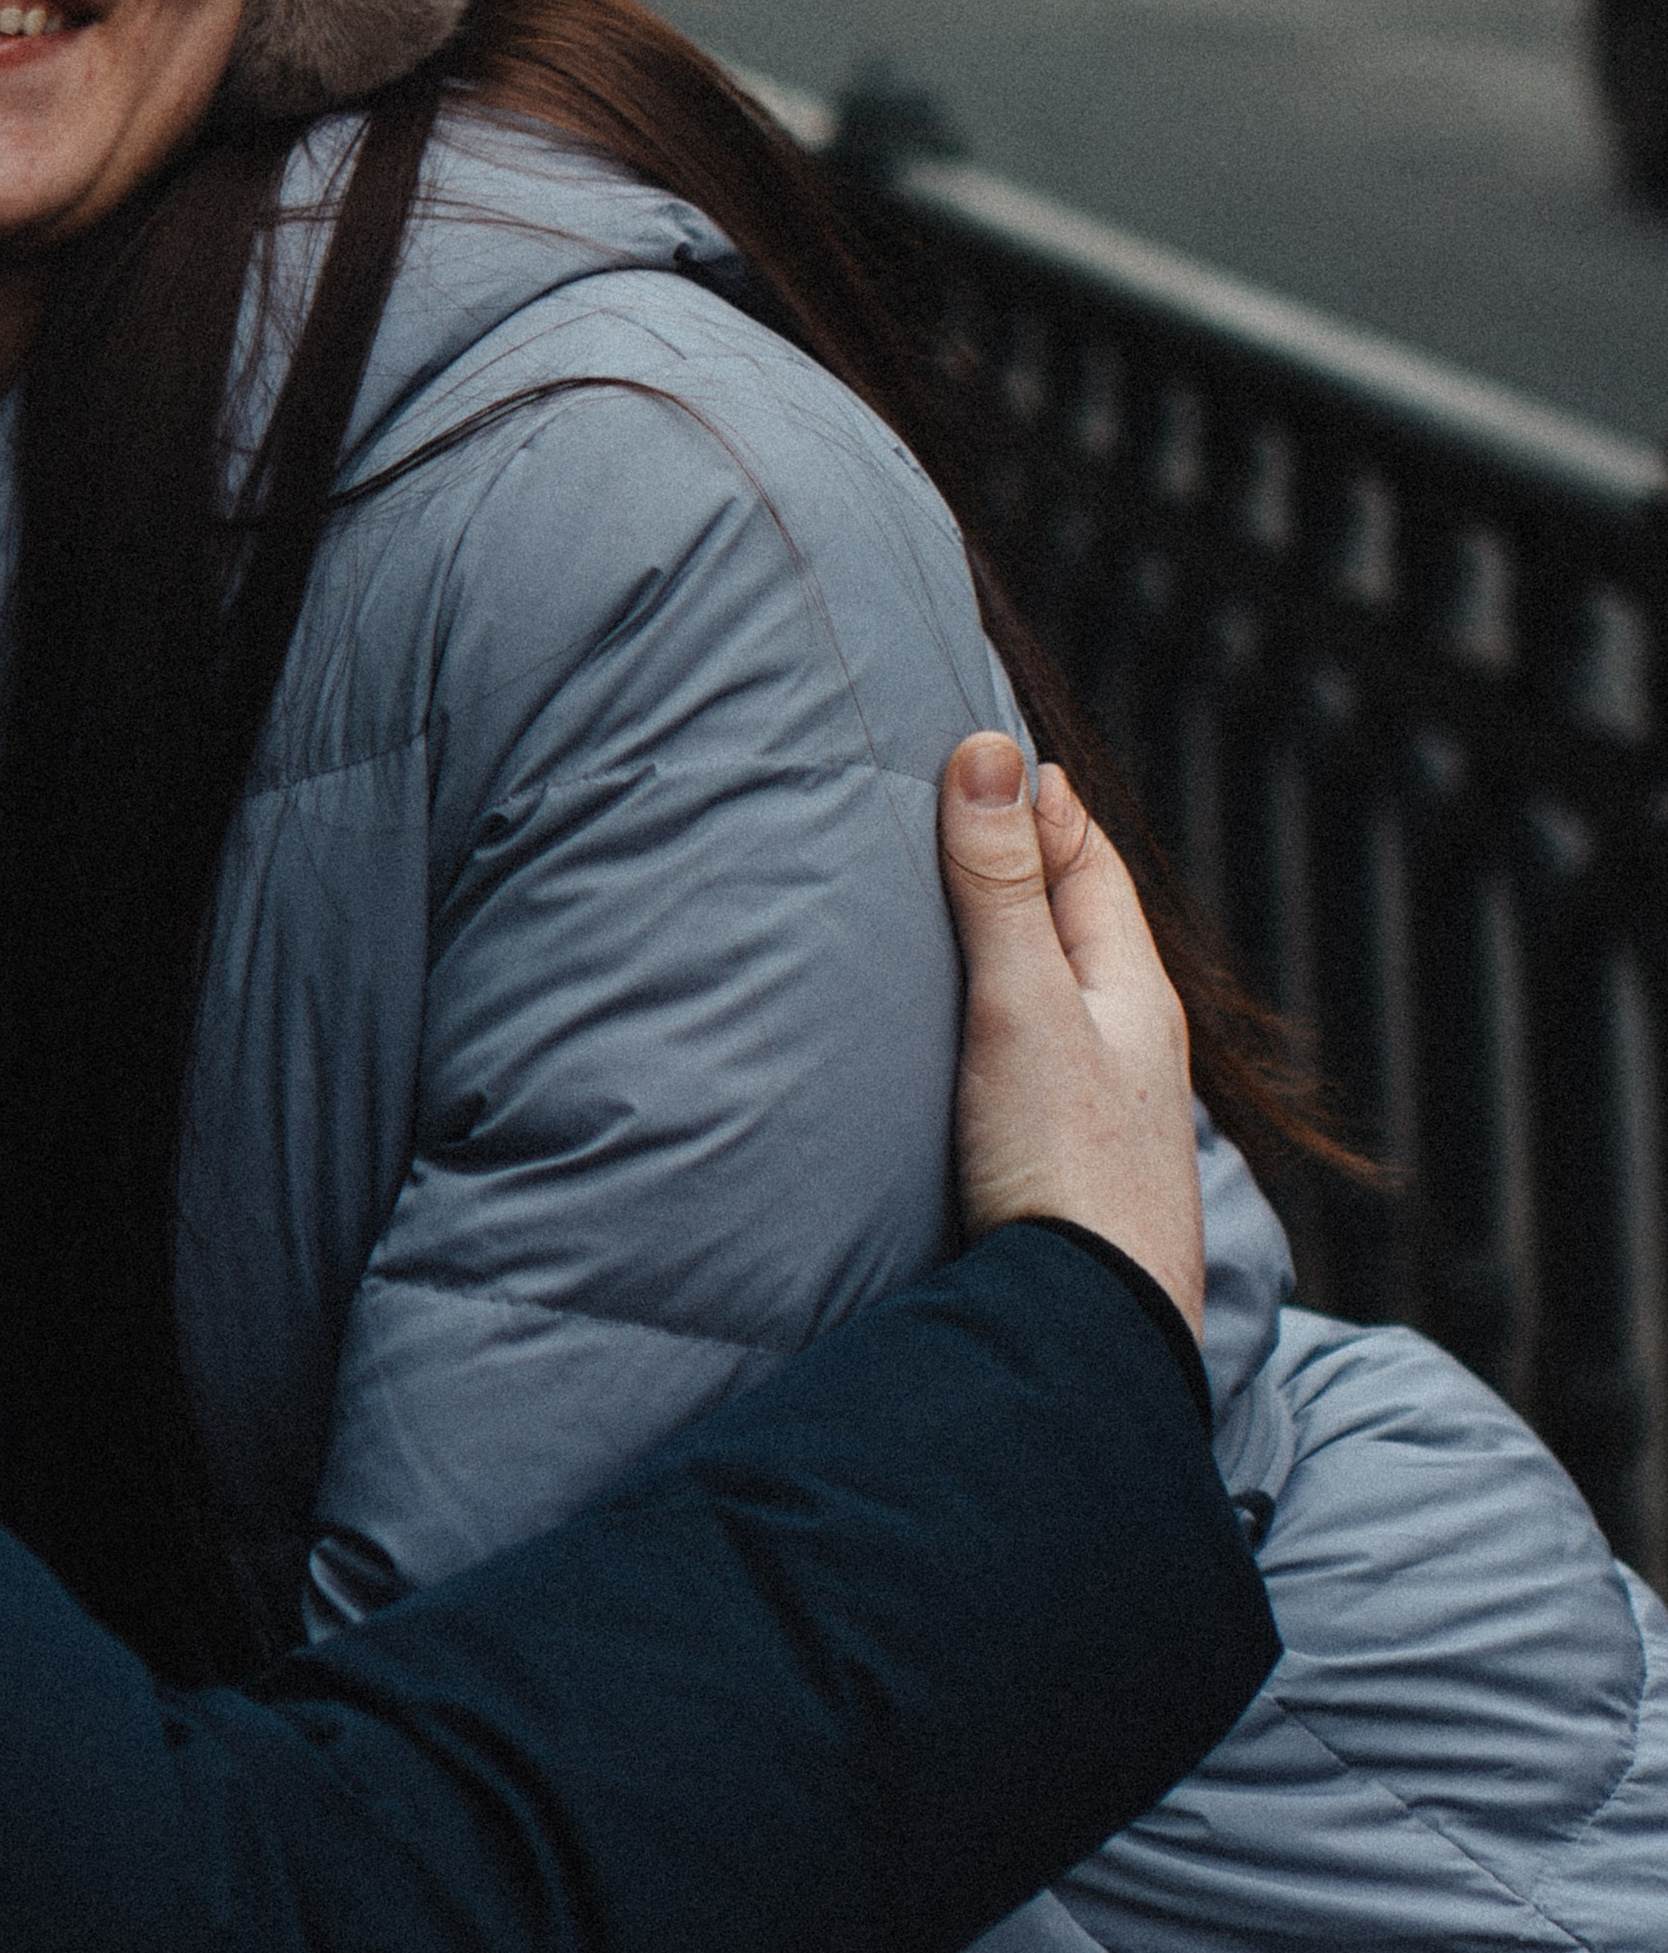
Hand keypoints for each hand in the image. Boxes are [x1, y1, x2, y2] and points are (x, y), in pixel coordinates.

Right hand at [938, 734, 1205, 1343]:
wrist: (1090, 1338)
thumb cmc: (1066, 1166)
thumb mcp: (1023, 1004)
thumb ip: (999, 884)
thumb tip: (990, 748)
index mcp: (1134, 990)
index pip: (1088, 860)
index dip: (1039, 801)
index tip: (986, 748)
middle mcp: (1130, 1044)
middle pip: (1077, 927)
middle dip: (1024, 867)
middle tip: (960, 810)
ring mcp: (1104, 1112)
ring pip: (1059, 999)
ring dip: (1012, 950)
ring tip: (952, 918)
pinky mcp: (1067, 1169)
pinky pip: (1036, 1063)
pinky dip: (1000, 1025)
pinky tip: (963, 1047)